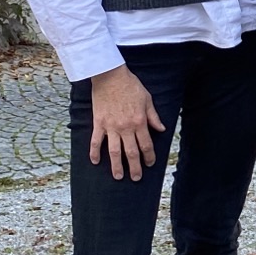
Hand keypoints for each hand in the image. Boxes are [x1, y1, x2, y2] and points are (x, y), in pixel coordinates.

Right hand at [89, 64, 164, 181]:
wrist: (110, 76)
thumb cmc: (130, 86)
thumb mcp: (147, 99)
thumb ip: (154, 116)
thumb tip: (161, 129)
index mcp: (139, 122)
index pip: (146, 144)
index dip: (149, 156)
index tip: (150, 164)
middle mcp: (126, 127)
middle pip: (131, 152)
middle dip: (135, 167)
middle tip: (136, 178)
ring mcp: (111, 127)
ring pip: (114, 151)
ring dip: (116, 166)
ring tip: (119, 176)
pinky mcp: (98, 123)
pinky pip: (96, 141)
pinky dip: (94, 152)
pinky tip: (95, 162)